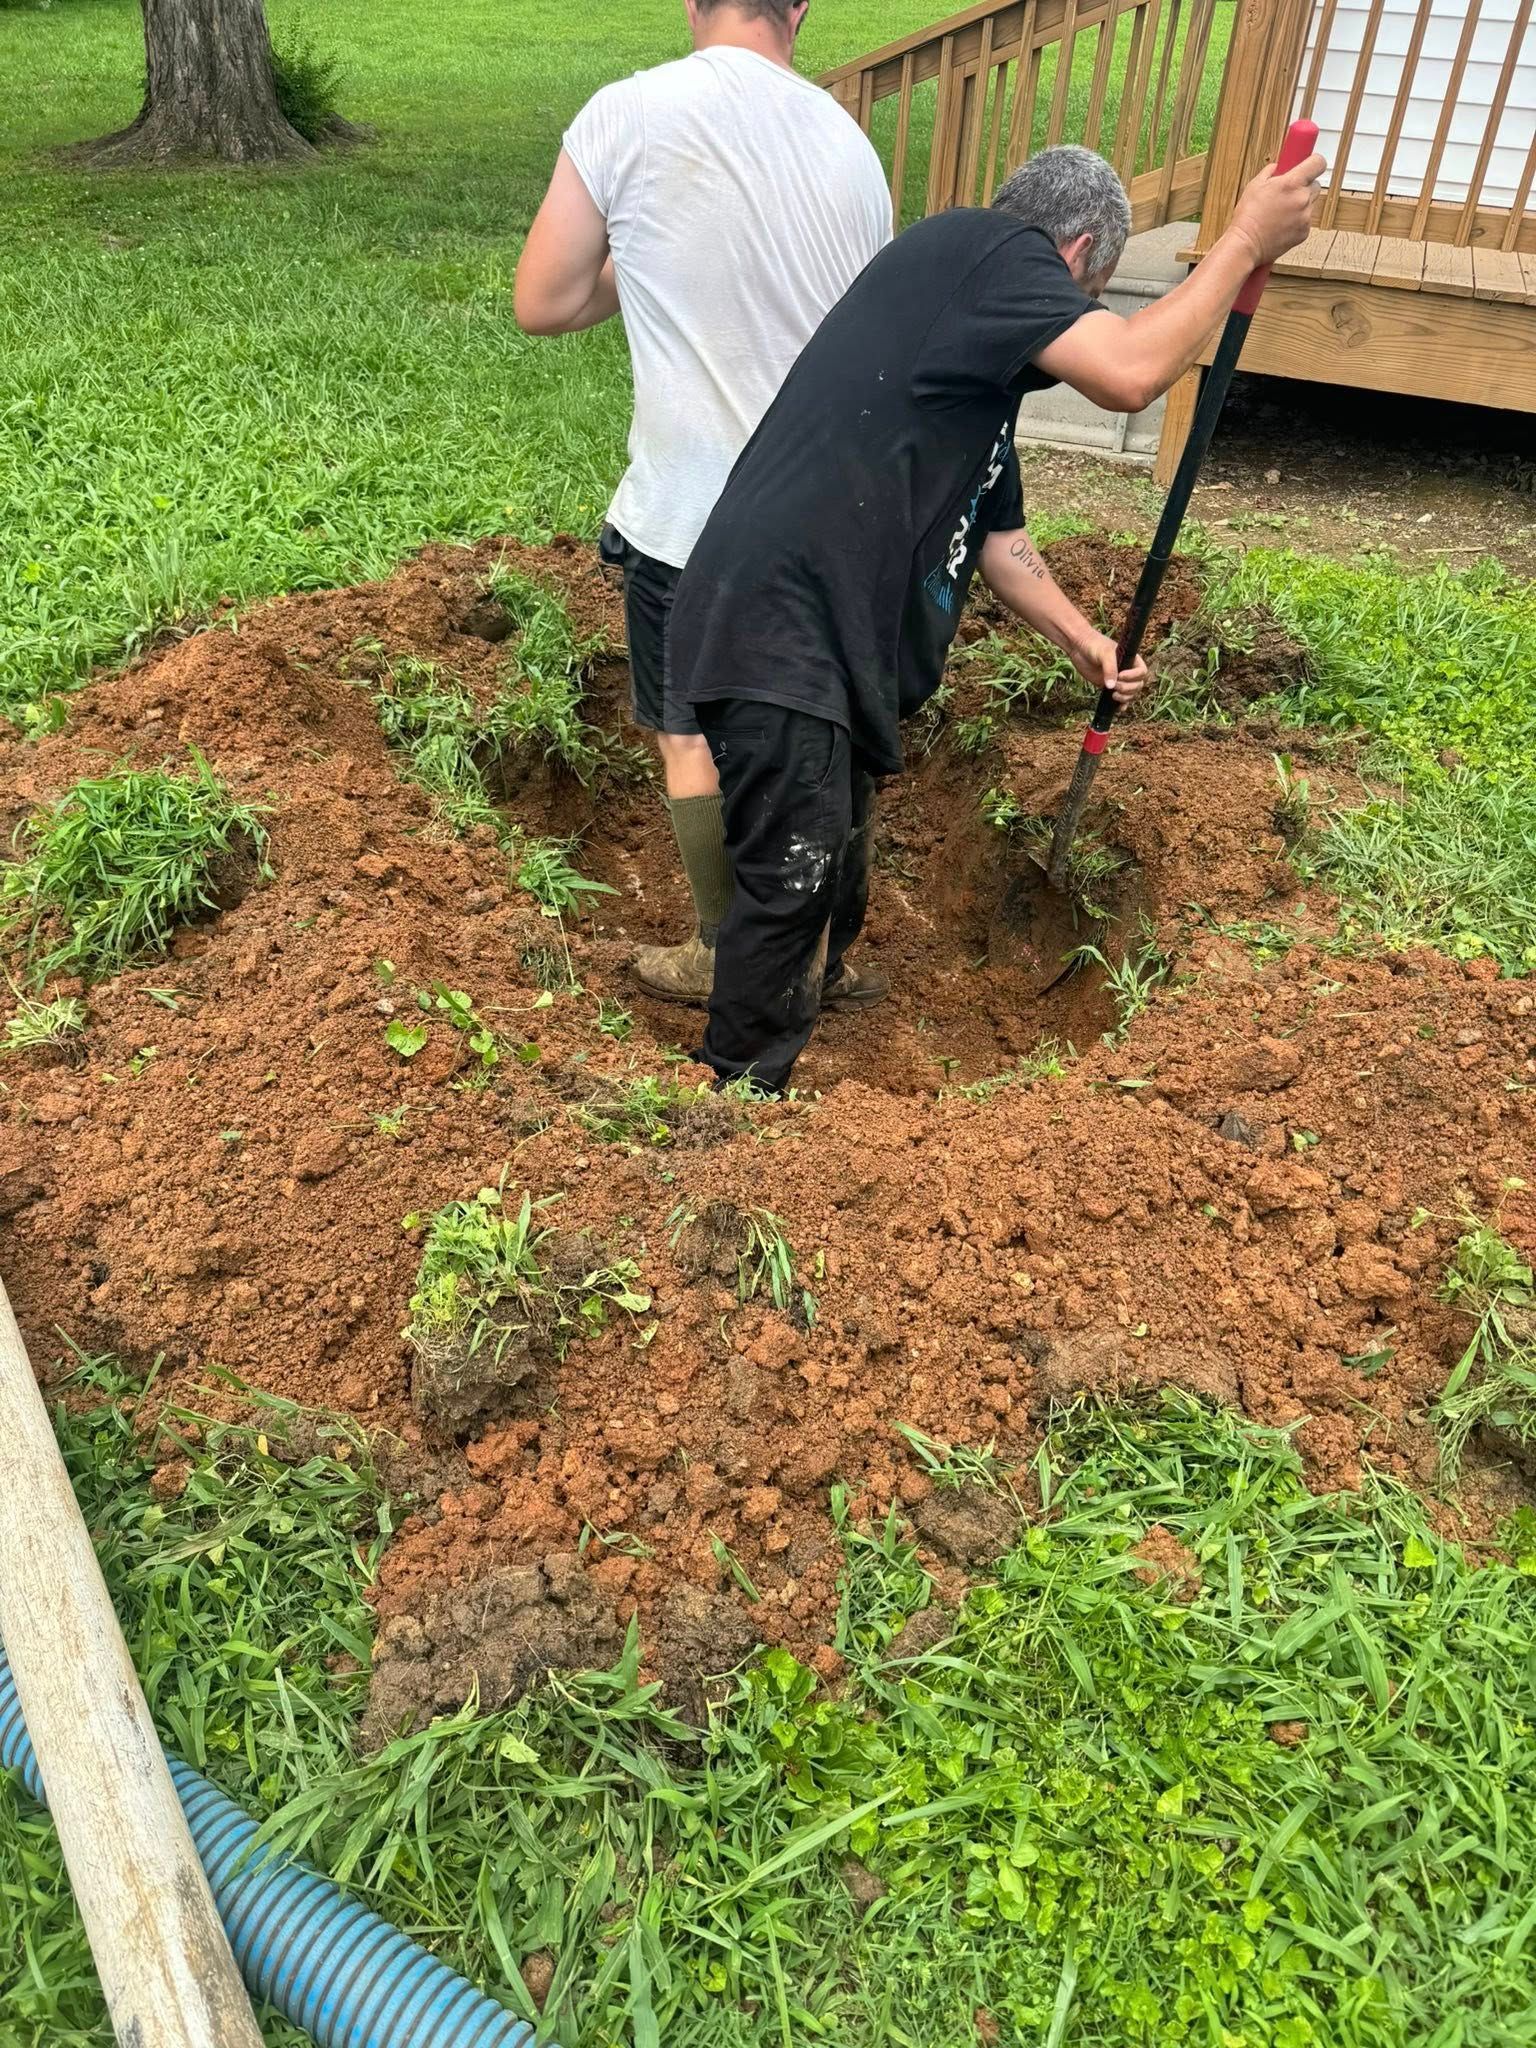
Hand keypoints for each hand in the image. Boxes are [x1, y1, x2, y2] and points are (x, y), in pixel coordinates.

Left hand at [1071, 631, 1148, 704]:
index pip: (1142, 672)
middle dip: (1128, 688)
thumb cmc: (1095, 645)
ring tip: (1113, 694)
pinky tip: (1118, 708)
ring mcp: (1119, 680)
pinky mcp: (1109, 687)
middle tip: (1114, 686)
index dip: (1134, 677)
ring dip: (1125, 697)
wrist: (1079, 648)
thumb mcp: (1104, 654)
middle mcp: (1127, 670)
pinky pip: (1120, 699)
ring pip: (1130, 693)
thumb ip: (1109, 669)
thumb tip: (1112, 686)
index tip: (1120, 676)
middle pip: (1138, 685)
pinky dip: (1121, 704)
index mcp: (1131, 659)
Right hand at [1229, 150, 1326, 266]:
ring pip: (1311, 204)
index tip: (1310, 165)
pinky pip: (1306, 221)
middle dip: (1304, 186)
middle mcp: (1302, 199)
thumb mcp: (1255, 185)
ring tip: (1281, 211)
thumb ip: (1270, 171)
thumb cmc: (1248, 217)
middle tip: (1288, 193)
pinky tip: (1282, 223)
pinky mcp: (1304, 232)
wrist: (1246, 244)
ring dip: (1301, 204)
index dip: (1314, 163)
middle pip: (1316, 184)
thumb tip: (1277, 167)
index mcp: (1292, 183)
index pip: (1318, 163)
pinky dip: (1297, 221)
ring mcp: (1305, 217)